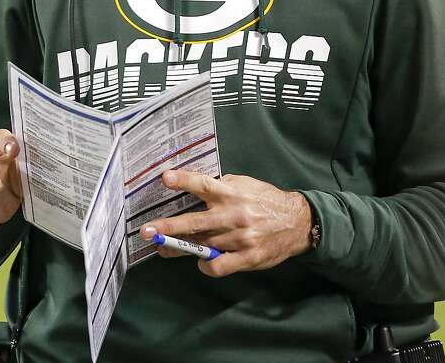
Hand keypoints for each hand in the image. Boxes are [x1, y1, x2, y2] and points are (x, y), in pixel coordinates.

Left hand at [140, 170, 311, 276]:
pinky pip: (219, 266)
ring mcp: (240, 238)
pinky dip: (206, 266)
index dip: (184, 181)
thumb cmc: (266, 200)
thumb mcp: (246, 185)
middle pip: (195, 222)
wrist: (297, 222)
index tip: (165, 178)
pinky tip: (201, 262)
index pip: (204, 185)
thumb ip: (223, 186)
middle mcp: (234, 215)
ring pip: (202, 247)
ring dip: (179, 250)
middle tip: (146, 231)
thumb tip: (196, 187)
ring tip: (163, 250)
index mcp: (232, 194)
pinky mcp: (248, 257)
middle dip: (168, 227)